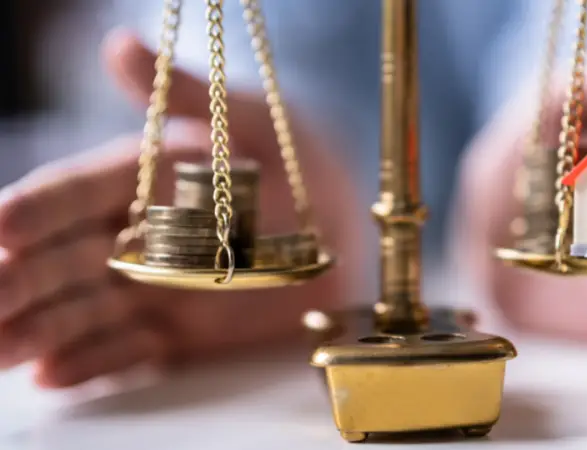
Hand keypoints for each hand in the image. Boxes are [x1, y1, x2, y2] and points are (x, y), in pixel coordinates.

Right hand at [0, 29, 363, 387]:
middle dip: (20, 279)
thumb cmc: (306, 164)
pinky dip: (94, 362)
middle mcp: (140, 237)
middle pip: (64, 260)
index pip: (75, 194)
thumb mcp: (252, 120)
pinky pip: (132, 352)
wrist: (351, 231)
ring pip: (85, 310)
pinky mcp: (184, 333)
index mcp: (144, 181)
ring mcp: (158, 288)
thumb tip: (118, 44)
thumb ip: (184, 95)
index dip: (37, 209)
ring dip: (39, 328)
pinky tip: (51, 372)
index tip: (1, 225)